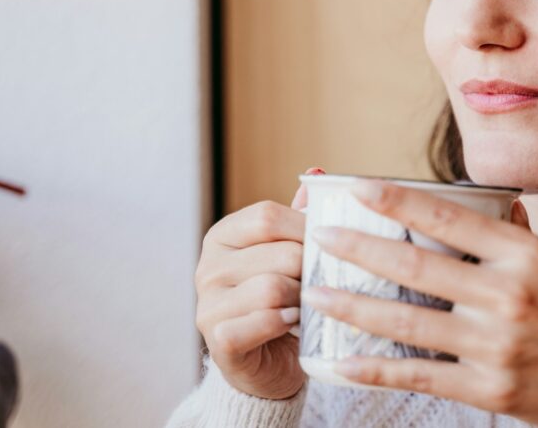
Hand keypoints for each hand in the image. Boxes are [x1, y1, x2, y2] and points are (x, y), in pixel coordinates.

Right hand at [194, 166, 323, 399]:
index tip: (329, 244)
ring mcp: (208, 304)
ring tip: (307, 305)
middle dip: (310, 269)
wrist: (269, 364)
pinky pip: (262, 321)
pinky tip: (292, 323)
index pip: (267, 215)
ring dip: (301, 298)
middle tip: (320, 283)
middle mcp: (208, 266)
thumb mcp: (289, 254)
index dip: (306, 228)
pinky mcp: (218, 340)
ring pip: (272, 287)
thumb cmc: (283, 300)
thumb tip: (317, 172)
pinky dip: (285, 322)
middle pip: (278, 252)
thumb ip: (299, 217)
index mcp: (223, 235)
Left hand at [301, 181, 537, 426]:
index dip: (399, 202)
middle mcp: (508, 294)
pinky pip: (420, 374)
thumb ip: (516, 238)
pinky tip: (342, 361)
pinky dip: (375, 368)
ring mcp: (497, 344)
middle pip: (417, 267)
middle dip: (360, 249)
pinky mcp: (490, 388)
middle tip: (320, 238)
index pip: (449, 218)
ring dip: (354, 306)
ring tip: (316, 292)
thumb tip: (488, 205)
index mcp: (525, 255)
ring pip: (408, 321)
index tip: (359, 188)